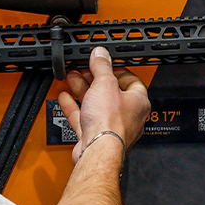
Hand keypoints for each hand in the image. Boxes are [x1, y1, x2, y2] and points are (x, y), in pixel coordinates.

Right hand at [57, 47, 150, 163]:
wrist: (97, 150)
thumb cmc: (110, 123)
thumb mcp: (105, 84)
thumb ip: (102, 66)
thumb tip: (101, 54)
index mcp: (138, 102)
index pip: (130, 80)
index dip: (116, 70)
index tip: (103, 63)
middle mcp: (127, 116)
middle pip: (110, 92)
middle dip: (94, 79)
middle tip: (83, 70)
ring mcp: (111, 127)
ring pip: (96, 104)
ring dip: (83, 90)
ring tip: (72, 78)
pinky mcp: (95, 135)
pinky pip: (84, 117)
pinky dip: (74, 106)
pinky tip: (66, 97)